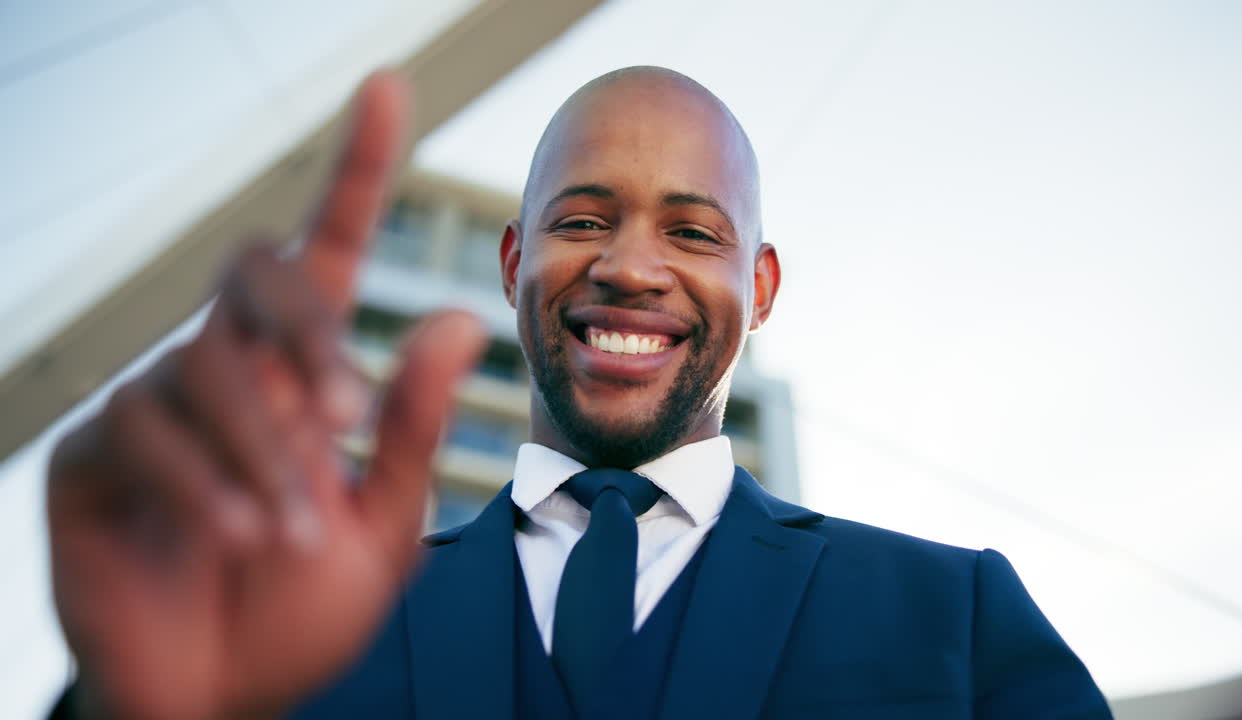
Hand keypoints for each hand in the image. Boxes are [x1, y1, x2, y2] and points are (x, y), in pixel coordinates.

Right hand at [46, 72, 487, 719]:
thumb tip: (458, 320)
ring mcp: (152, 403)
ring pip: (203, 370)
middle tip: (347, 418)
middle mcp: (229, 366)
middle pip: (254, 275)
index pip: (328, 249)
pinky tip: (242, 536)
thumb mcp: (382, 524)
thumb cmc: (304, 606)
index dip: (359, 169)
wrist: (224, 697)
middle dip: (306, 331)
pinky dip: (204, 484)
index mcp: (304, 373)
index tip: (390, 86)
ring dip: (263, 452)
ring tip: (295, 533)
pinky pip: (141, 433)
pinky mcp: (89, 454)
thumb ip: (412, 428)